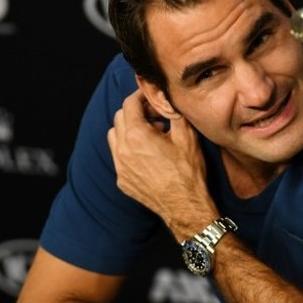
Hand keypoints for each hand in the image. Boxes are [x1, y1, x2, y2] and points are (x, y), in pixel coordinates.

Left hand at [107, 89, 212, 234]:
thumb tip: (167, 97)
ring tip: (151, 135)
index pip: (129, 104)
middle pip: (119, 118)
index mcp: (137, 135)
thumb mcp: (187, 137)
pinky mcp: (122, 180)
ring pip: (114, 137)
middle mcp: (122, 150)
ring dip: (128, 130)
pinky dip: (128, 149)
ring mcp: (120, 167)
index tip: (150, 96)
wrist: (185, 206)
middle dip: (135, 112)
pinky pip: (118, 157)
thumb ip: (174, 112)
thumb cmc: (189, 172)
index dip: (140, 96)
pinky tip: (148, 155)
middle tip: (155, 116)